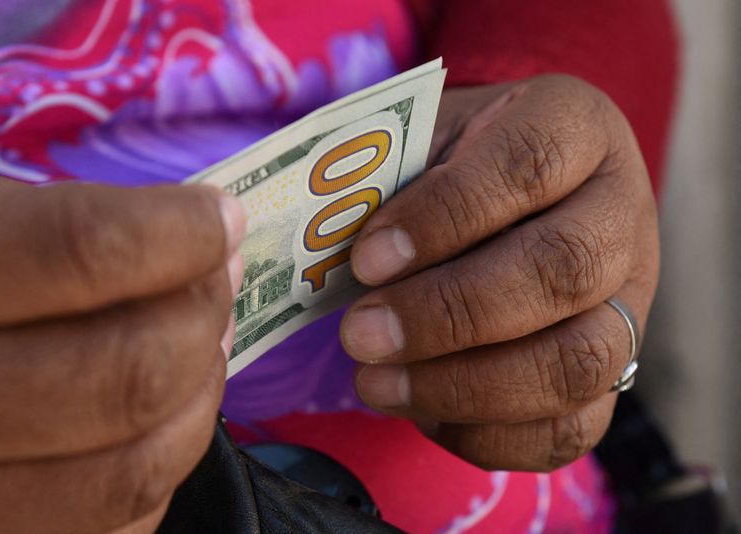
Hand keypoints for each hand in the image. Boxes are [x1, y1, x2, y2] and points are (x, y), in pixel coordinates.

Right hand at [0, 156, 244, 532]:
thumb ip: (71, 225)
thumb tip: (204, 240)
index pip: (86, 252)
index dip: (184, 233)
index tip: (220, 219)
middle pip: (130, 375)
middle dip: (203, 318)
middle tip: (213, 281)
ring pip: (134, 471)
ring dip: (200, 397)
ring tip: (200, 344)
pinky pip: (116, 527)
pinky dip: (160, 467)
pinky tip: (154, 413)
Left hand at [340, 75, 658, 470]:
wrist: (514, 201)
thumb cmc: (455, 164)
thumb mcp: (424, 138)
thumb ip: (390, 176)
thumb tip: (326, 246)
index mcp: (577, 128)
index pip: (527, 164)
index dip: (444, 215)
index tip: (367, 258)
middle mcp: (619, 214)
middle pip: (562, 271)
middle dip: (449, 314)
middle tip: (361, 334)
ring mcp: (629, 300)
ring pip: (579, 360)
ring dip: (465, 385)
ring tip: (377, 381)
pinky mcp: (614, 371)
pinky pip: (572, 427)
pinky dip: (488, 433)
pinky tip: (422, 411)